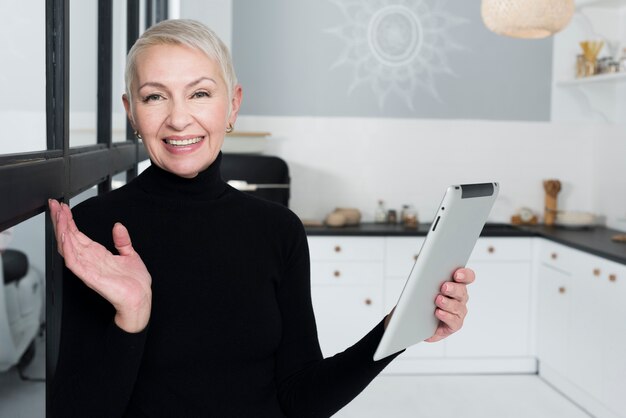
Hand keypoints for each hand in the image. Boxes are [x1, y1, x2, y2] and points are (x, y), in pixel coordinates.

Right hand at [49, 199, 151, 332]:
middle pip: (69, 237)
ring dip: (62, 230)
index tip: (63, 207)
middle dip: (60, 221)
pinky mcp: (89, 276)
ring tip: (58, 215)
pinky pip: (74, 262)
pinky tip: (65, 236)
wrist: (140, 299)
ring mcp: (87, 268)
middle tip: (54, 205)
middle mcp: (90, 260)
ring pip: (68, 247)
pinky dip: (68, 249)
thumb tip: (118, 226)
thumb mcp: (130, 255)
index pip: (78, 234)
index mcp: (98, 254)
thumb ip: (122, 241)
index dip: (69, 220)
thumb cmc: (134, 283)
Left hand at [425, 267, 473, 341]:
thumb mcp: (426, 285)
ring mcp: (459, 311)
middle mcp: (460, 297)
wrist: (420, 321)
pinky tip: (438, 312)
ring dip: (448, 303)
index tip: (457, 274)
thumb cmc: (426, 300)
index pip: (467, 277)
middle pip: (462, 291)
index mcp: (456, 284)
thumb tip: (419, 262)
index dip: (465, 275)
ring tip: (438, 300)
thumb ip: (429, 275)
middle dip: (453, 288)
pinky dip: (446, 316)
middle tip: (444, 287)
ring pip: (457, 306)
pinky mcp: (455, 324)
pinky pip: (453, 320)